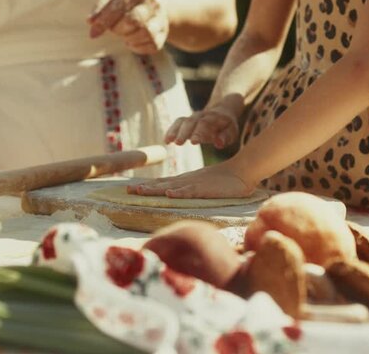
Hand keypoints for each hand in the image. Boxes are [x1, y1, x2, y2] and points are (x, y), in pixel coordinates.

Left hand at [88, 0, 168, 54]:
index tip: (93, 34)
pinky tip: (133, 41)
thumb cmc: (129, 2)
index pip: (119, 6)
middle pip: (131, 20)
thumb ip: (101, 9)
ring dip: (128, 38)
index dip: (104, 22)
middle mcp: (152, 2)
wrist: (157, 5)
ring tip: (125, 34)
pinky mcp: (164, 34)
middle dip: (118, 29)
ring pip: (143, 33)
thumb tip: (90, 22)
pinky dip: (137, 47)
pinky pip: (150, 46)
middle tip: (115, 29)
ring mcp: (161, 18)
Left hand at [126, 159, 255, 198]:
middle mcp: (187, 181)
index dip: (147, 186)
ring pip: (171, 187)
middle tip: (127, 189)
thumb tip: (178, 196)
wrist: (241, 171)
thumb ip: (191, 191)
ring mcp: (195, 184)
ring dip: (155, 189)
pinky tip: (169, 193)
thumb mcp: (203, 186)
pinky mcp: (205, 189)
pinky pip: (190, 191)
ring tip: (140, 191)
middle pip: (162, 184)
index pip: (163, 183)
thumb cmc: (224, 181)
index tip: (131, 189)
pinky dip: (179, 192)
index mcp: (186, 181)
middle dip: (145, 187)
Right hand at [165, 104, 239, 148]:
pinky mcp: (186, 121)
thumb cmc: (227, 126)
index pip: (205, 124)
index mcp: (214, 118)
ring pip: (182, 121)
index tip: (194, 142)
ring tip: (168, 141)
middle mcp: (202, 116)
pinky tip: (166, 141)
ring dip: (175, 131)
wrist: (222, 111)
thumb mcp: (231, 132)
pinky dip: (171, 131)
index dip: (199, 133)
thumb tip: (219, 144)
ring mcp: (193, 117)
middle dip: (184, 132)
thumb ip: (226, 137)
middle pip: (191, 122)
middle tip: (178, 143)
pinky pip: (177, 123)